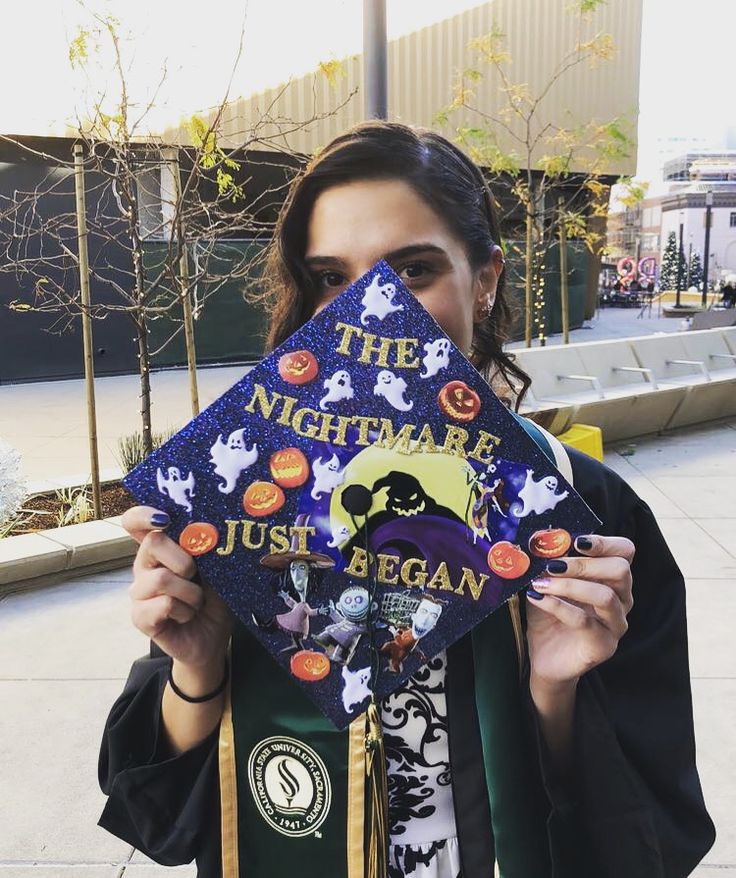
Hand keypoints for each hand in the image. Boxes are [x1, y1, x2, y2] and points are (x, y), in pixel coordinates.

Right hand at [123, 506, 232, 671]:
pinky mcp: (140, 617)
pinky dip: (184, 610)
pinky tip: (186, 616)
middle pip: (153, 542)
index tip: (165, 518)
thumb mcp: (216, 567)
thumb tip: (209, 527)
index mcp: (160, 547)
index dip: (144, 514)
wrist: (213, 636)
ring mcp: (139, 591)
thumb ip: (207, 546)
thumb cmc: (214, 596)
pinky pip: (163, 604)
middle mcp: (144, 565)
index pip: (135, 521)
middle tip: (197, 576)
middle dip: (186, 560)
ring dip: (191, 593)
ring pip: (162, 579)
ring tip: (197, 602)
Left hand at [526, 534, 633, 690]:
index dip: (604, 542)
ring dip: (570, 585)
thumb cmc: (549, 614)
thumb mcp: (548, 581)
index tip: (576, 541)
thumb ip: (550, 561)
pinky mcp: (604, 645)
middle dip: (583, 564)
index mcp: (612, 578)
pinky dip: (557, 606)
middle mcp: (622, 599)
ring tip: (541, 583)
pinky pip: (584, 621)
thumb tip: (541, 539)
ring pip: (605, 596)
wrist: (544, 655)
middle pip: (620, 570)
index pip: (625, 552)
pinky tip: (537, 598)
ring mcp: (616, 624)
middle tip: (552, 564)